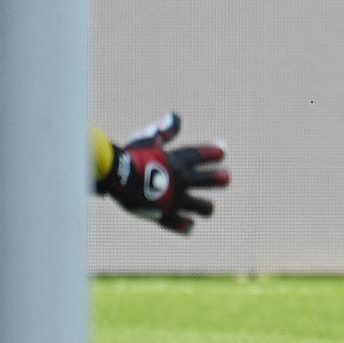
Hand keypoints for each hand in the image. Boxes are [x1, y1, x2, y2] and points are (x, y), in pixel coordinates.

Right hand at [100, 112, 229, 234]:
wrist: (117, 178)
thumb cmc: (130, 155)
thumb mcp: (147, 138)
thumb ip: (164, 131)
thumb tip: (176, 117)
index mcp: (179, 160)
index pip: (202, 156)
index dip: (213, 153)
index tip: (221, 153)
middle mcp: (183, 180)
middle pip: (209, 180)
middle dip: (219, 178)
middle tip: (226, 178)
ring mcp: (177, 200)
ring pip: (202, 206)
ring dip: (206, 206)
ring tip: (207, 207)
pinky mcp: (166, 216)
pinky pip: (182, 223)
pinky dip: (185, 224)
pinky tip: (189, 225)